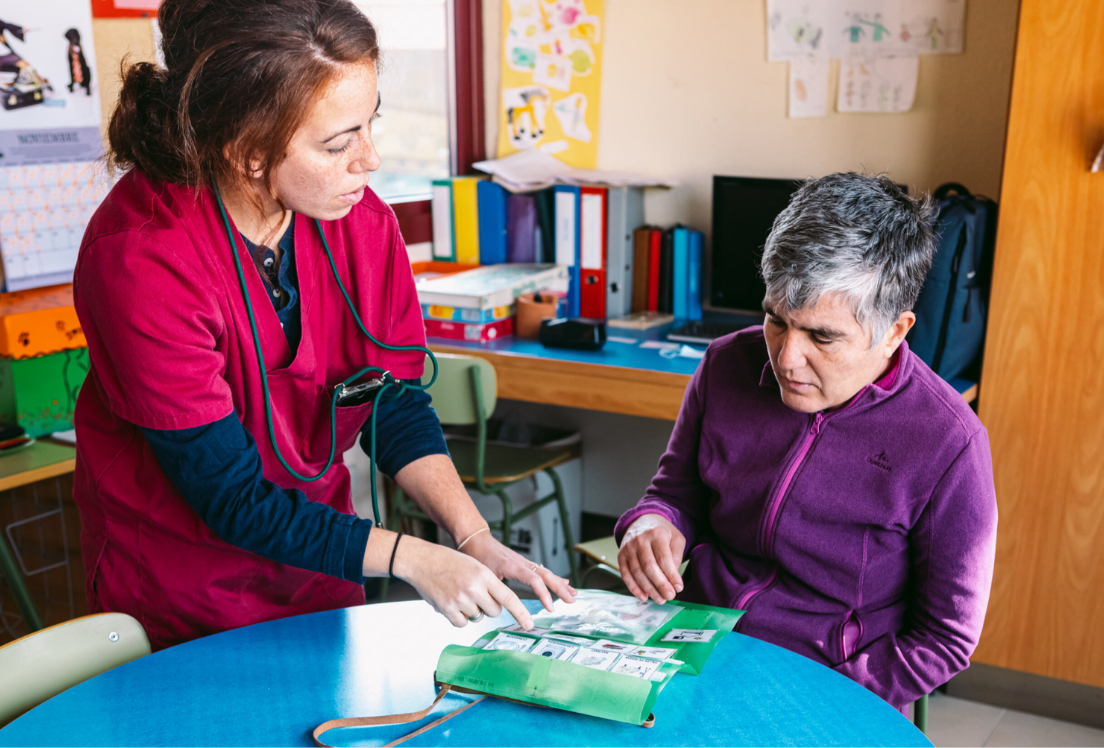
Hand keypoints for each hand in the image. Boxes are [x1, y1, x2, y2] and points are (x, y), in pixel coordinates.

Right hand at [392, 534, 536, 628]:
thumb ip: (488, 584)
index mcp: (484, 575)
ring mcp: (460, 600)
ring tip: (459, 593)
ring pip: (478, 617)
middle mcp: (474, 588)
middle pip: (494, 611)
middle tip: (476, 594)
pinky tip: (451, 602)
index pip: (509, 598)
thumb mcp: (475, 565)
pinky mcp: (447, 610)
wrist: (422, 561)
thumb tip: (499, 605)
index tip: (530, 624)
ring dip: (472, 610)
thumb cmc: (449, 561)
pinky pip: (462, 623)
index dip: (521, 613)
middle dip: (489, 607)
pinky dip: (459, 616)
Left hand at [461, 529, 576, 611]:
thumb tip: (498, 607)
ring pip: (546, 573)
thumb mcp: (483, 574)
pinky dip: (554, 578)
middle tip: (572, 600)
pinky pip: (542, 572)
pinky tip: (563, 583)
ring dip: (560, 584)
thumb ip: (492, 588)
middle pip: (546, 575)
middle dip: (560, 588)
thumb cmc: (478, 556)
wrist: (477, 540)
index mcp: (513, 566)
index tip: (550, 607)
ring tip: (573, 593)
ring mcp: (524, 563)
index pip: (534, 579)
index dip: (544, 593)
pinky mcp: (523, 564)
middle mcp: (522, 563)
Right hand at [617, 514, 684, 603]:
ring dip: (649, 589)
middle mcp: (639, 540)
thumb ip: (676, 556)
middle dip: (660, 584)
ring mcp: (628, 548)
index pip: (663, 558)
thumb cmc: (662, 533)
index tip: (679, 587)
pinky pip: (625, 574)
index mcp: (656, 534)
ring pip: (637, 573)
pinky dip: (634, 588)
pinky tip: (644, 596)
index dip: (671, 575)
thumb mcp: (676, 538)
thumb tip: (673, 578)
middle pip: (649, 567)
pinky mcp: (621, 556)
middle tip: (670, 596)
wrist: (642, 521)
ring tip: (660, 599)